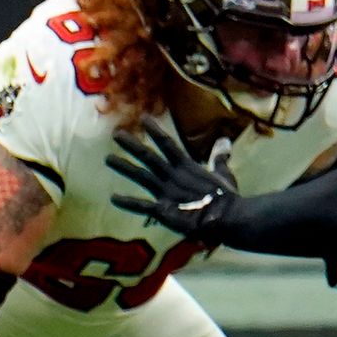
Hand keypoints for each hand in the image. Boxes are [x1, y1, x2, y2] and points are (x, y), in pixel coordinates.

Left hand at [106, 119, 241, 242]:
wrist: (227, 219)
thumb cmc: (227, 198)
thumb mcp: (223, 175)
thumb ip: (219, 158)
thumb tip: (224, 141)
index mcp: (187, 167)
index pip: (167, 144)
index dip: (155, 131)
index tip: (143, 118)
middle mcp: (173, 176)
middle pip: (149, 157)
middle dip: (132, 145)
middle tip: (116, 134)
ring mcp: (166, 192)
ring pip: (141, 176)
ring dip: (124, 167)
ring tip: (108, 159)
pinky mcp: (163, 210)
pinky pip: (142, 206)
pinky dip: (127, 202)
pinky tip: (113, 198)